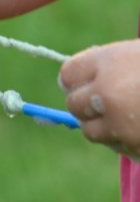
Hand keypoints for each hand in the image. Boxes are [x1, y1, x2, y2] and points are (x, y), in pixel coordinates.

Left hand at [59, 40, 139, 160]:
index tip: (79, 84)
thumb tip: (74, 81)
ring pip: (89, 130)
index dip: (73, 80)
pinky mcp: (132, 146)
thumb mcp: (138, 55)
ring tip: (128, 116)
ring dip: (102, 126)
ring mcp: (118, 122)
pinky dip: (124, 140)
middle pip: (73, 103)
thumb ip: (109, 64)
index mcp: (110, 61)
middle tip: (103, 102)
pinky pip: (116, 146)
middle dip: (84, 105)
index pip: (68, 73)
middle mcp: (107, 91)